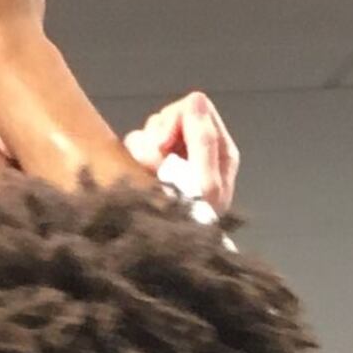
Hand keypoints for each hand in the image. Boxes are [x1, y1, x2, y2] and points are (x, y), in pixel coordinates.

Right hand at [126, 91, 239, 212]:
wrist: (175, 252)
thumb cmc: (200, 224)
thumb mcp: (208, 186)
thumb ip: (204, 143)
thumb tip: (196, 100)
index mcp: (218, 147)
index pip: (196, 107)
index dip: (180, 120)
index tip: (167, 145)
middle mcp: (193, 145)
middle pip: (170, 113)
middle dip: (160, 136)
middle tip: (157, 163)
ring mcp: (171, 152)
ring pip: (150, 128)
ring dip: (146, 151)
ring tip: (152, 175)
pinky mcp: (148, 161)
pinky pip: (134, 143)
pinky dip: (135, 158)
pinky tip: (143, 175)